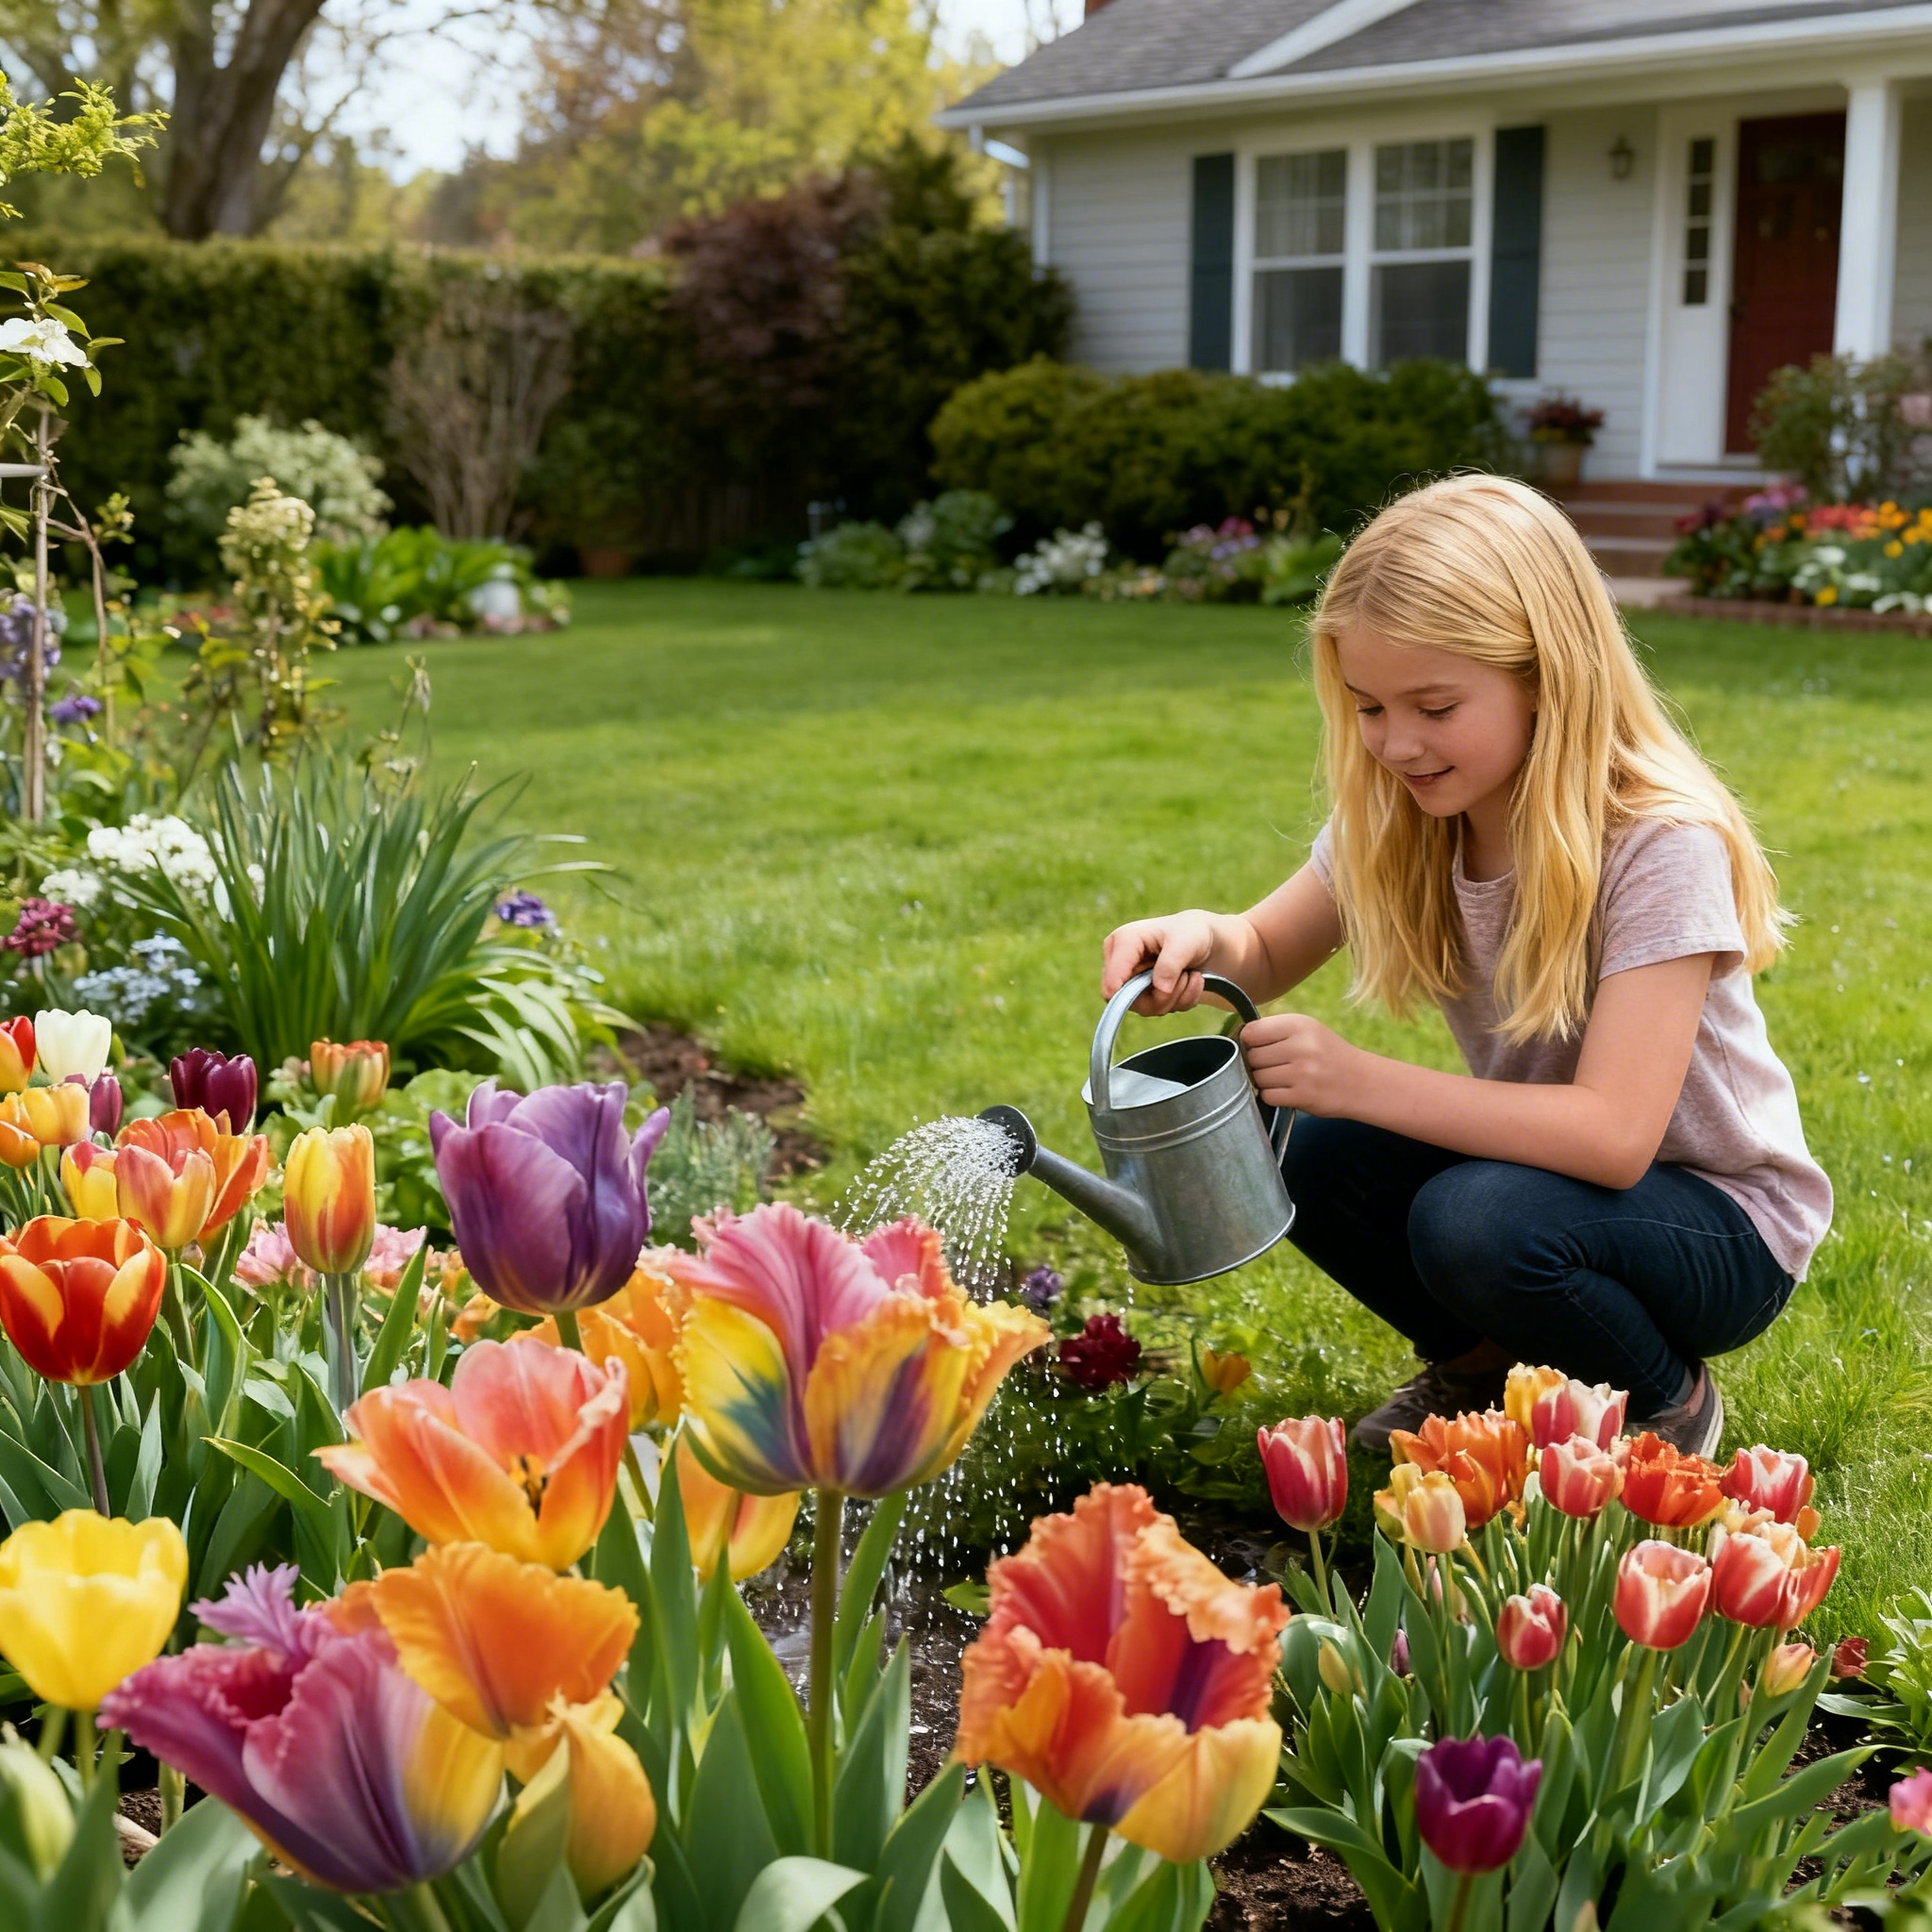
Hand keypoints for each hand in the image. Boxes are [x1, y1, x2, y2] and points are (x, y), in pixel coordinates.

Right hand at [1101, 912, 1215, 1013]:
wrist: (1204, 941)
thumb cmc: (1190, 932)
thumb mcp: (1185, 941)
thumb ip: (1170, 964)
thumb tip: (1160, 988)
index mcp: (1122, 941)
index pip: (1112, 975)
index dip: (1123, 991)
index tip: (1147, 995)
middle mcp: (1121, 964)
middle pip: (1128, 998)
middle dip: (1163, 995)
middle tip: (1186, 978)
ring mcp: (1132, 982)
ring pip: (1147, 1007)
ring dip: (1176, 996)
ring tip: (1190, 975)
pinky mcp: (1144, 995)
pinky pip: (1160, 1009)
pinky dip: (1181, 1000)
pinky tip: (1190, 981)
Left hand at [1241, 1014, 1359, 1115]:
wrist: (1361, 1082)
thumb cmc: (1327, 1054)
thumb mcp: (1307, 1030)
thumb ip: (1274, 1030)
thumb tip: (1238, 1038)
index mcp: (1299, 1025)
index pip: (1252, 1032)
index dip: (1250, 1042)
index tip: (1259, 1047)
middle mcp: (1301, 1046)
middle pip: (1252, 1057)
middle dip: (1258, 1063)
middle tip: (1275, 1066)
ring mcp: (1302, 1073)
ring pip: (1258, 1078)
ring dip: (1265, 1081)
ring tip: (1283, 1078)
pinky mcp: (1302, 1096)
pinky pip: (1268, 1096)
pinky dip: (1272, 1096)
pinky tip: (1287, 1091)